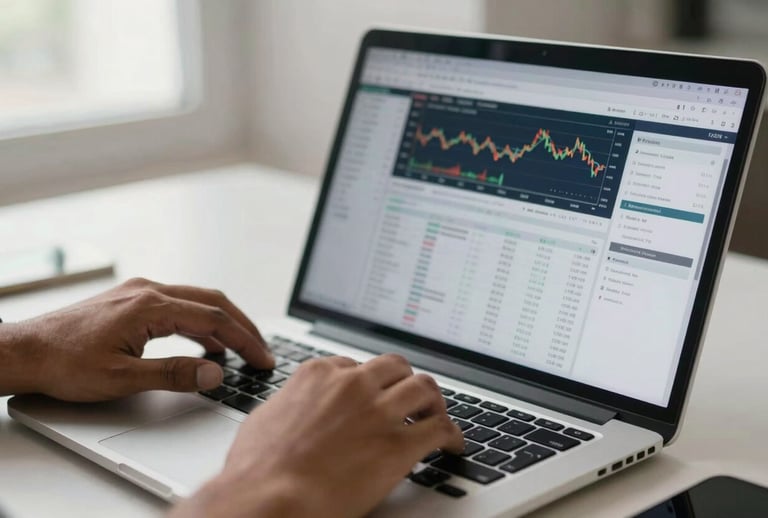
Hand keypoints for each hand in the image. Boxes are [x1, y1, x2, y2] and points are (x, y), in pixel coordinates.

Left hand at [0, 277, 272, 400]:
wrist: (25, 351)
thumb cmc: (65, 363)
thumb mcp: (122, 378)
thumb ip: (173, 374)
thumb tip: (214, 373)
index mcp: (150, 306)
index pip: (215, 320)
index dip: (245, 342)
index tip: (263, 360)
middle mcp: (148, 291)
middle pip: (213, 302)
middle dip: (243, 327)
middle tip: (262, 352)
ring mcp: (140, 292)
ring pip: (198, 299)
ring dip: (224, 323)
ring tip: (241, 350)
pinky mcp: (132, 299)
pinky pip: (180, 303)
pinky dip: (201, 321)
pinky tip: (205, 342)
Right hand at [174, 354, 464, 517]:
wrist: (268, 497)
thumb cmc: (257, 468)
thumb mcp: (265, 418)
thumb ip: (289, 404)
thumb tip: (293, 407)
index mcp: (320, 375)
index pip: (357, 366)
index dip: (369, 383)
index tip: (374, 395)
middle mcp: (353, 385)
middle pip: (395, 368)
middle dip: (404, 381)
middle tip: (410, 399)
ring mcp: (378, 412)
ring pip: (424, 388)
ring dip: (432, 402)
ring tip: (435, 416)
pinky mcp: (397, 445)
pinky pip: (439, 429)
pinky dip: (451, 434)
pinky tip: (452, 444)